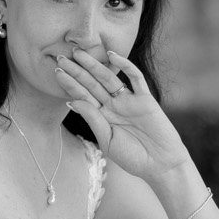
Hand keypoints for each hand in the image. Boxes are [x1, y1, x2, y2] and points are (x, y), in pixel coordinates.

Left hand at [53, 47, 189, 187]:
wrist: (161, 165)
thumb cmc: (133, 157)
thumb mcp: (107, 139)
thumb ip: (92, 119)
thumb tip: (72, 101)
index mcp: (103, 117)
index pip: (83, 96)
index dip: (70, 84)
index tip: (56, 73)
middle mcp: (114, 106)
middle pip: (92, 84)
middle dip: (77, 71)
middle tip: (60, 57)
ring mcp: (129, 101)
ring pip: (108, 78)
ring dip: (94, 65)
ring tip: (78, 52)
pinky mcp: (145, 99)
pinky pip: (135, 78)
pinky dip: (125, 65)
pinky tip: (112, 55)